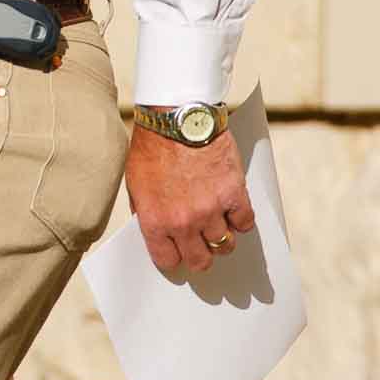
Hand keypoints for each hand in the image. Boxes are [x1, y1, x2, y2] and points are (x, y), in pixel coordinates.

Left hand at [124, 120, 255, 272]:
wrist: (176, 118)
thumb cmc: (151, 147)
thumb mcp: (135, 183)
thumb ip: (145, 211)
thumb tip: (154, 231)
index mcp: (155, 220)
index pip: (168, 260)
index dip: (173, 258)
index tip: (178, 253)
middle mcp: (184, 221)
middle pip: (200, 261)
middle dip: (200, 256)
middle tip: (200, 246)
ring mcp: (211, 210)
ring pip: (225, 246)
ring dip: (221, 239)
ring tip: (217, 226)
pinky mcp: (234, 194)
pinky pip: (244, 223)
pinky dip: (240, 220)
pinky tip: (231, 210)